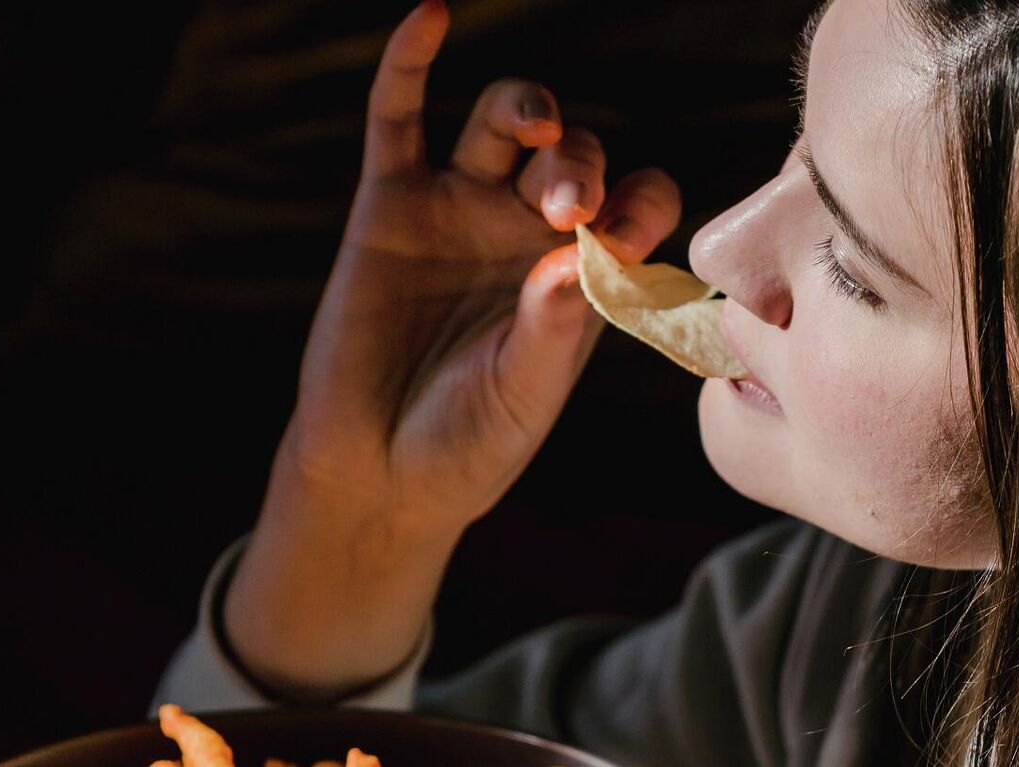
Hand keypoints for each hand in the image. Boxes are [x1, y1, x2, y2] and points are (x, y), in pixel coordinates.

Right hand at [223, 0, 682, 699]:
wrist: (377, 473)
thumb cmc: (468, 444)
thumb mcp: (522, 399)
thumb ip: (553, 333)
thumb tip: (576, 260)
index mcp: (586, 270)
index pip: (639, 202)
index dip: (642, 203)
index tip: (623, 239)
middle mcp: (529, 228)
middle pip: (575, 154)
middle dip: (579, 168)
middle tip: (565, 214)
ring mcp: (460, 207)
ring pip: (505, 123)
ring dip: (530, 110)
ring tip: (537, 129)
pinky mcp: (389, 204)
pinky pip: (398, 117)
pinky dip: (409, 63)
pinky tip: (431, 15)